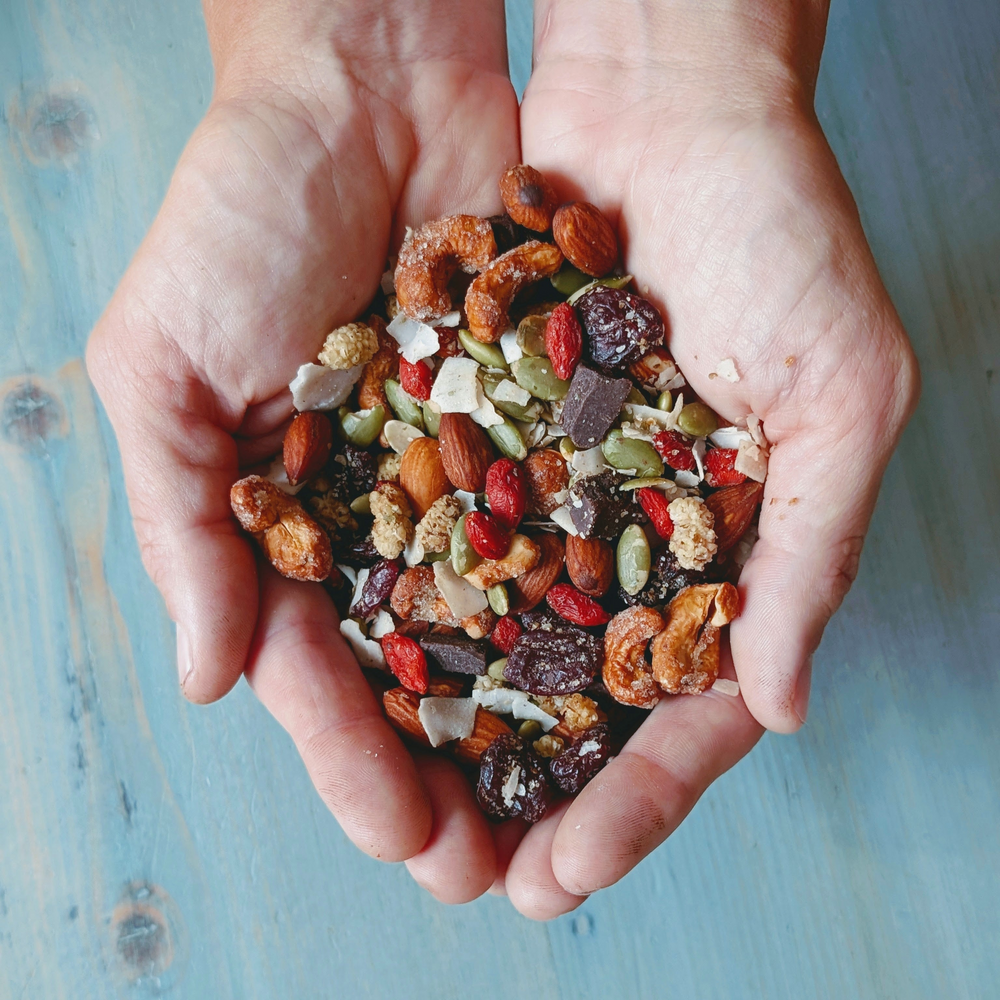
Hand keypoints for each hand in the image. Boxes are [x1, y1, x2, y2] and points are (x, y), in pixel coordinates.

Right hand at [87, 0, 519, 894]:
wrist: (363, 87)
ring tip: (568, 807)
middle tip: (493, 869)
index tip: (404, 837)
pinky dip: (592, 594)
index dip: (354, 758)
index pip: (316, 668)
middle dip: (450, 769)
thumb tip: (209, 678)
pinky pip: (568, 522)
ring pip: (503, 618)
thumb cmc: (241, 214)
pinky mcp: (535, 420)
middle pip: (418, 669)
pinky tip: (624, 669)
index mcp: (279, 518)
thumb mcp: (165, 363)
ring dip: (531, 713)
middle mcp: (378, 513)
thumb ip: (180, 521)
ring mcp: (463, 472)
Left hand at [503, 0, 919, 916]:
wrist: (664, 103)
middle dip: (540, 792)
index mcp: (737, 546)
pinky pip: (452, 535)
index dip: (638, 798)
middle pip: (588, 698)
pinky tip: (377, 677)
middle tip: (481, 880)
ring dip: (468, 727)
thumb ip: (812, 552)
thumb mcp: (840, 393)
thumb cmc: (779, 230)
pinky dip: (421, 602)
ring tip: (414, 814)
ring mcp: (565, 490)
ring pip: (512, 635)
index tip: (572, 872)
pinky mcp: (493, 434)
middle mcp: (644, 535)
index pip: (691, 706)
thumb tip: (778, 709)